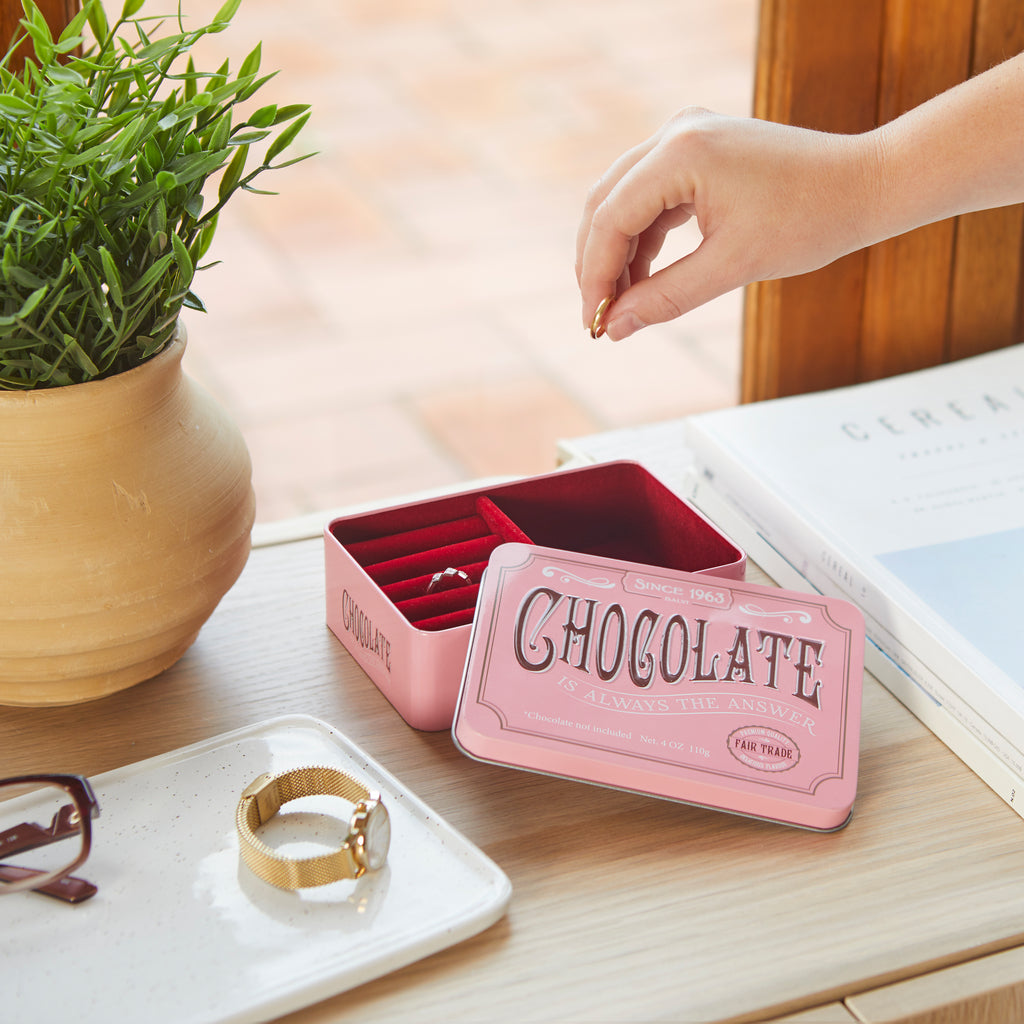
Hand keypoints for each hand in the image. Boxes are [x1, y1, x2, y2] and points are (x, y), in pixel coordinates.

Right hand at [575, 108, 876, 339]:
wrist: (863, 185)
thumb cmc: (811, 219)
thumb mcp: (732, 267)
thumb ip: (665, 298)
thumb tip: (614, 328)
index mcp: (682, 151)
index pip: (611, 217)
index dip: (595, 275)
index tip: (593, 321)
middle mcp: (675, 133)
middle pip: (605, 203)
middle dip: (597, 264)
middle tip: (597, 317)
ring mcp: (685, 137)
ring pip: (622, 201)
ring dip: (617, 254)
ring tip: (622, 305)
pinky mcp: (696, 151)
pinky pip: (649, 197)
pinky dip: (642, 239)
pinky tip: (642, 278)